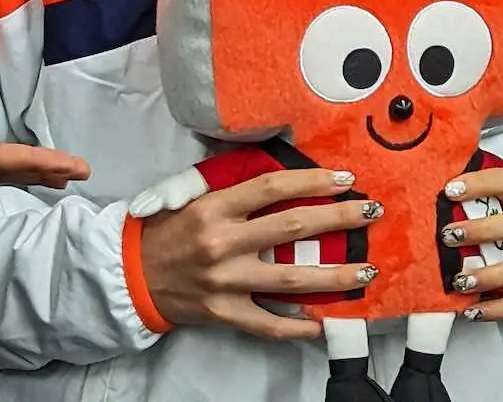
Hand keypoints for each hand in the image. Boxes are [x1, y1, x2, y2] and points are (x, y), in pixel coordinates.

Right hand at [140, 168, 382, 339]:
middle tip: (371, 211)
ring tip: (366, 269)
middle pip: (292, 227)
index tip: (344, 177)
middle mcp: (222, 242)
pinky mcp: (224, 313)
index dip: (312, 180)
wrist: (131, 272)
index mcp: (215, 207)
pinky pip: (268, 324)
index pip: (273, 188)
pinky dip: (297, 327)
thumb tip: (282, 177)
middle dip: (337, 218)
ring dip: (333, 275)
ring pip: (290, 280)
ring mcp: (225, 282)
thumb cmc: (167, 228)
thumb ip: (234, 187)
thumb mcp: (194, 195)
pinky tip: (323, 323)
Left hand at [440, 168, 502, 320]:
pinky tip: (472, 311)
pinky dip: (498, 309)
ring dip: (491, 275)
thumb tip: (429, 178)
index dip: (479, 184)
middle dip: (482, 231)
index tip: (449, 190)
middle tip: (448, 236)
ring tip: (460, 281)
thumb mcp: (502, 200)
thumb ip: (475, 193)